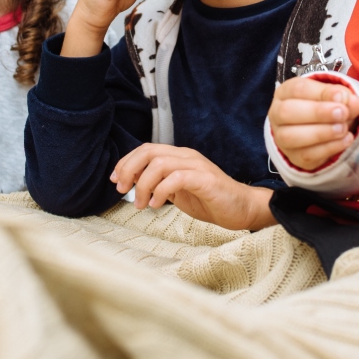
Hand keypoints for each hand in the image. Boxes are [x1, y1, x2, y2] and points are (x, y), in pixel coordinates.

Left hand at [111, 143, 275, 231]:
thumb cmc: (210, 201)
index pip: (146, 149)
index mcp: (179, 157)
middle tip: (122, 190)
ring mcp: (196, 166)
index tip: (116, 180)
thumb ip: (159, 183)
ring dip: (143, 184)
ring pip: (159, 163)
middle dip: (129, 169)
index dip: (126, 162)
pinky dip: (161, 191)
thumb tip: (133, 182)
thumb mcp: (177, 191)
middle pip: (149, 151)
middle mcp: (186, 156)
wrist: (242, 209)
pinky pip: (177, 178)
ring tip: (141, 204)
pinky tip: (157, 204)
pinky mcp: (205, 179)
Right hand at [267, 75, 358, 170]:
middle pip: (287, 112)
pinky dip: (328, 148)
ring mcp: (281, 137)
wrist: (322, 130)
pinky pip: (306, 155)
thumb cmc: (326, 106)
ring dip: (321, 133)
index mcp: (286, 92)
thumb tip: (351, 101)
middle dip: (317, 112)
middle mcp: (277, 113)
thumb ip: (344, 97)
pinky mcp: (293, 156)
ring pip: (291, 137)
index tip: (342, 97)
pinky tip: (345, 140)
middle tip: (342, 113)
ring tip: (343, 129)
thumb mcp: (335, 96)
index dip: (321, 93)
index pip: (297, 89)